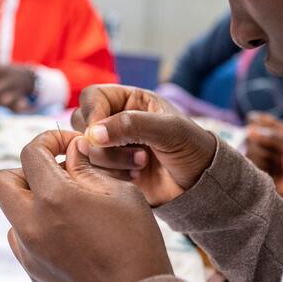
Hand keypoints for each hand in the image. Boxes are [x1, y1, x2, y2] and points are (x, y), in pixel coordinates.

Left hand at [0, 130, 173, 281]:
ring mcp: (28, 252)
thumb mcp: (121, 193)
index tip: (69, 146)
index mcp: (53, 199)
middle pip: (3, 181)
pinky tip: (68, 234)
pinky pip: (22, 238)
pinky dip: (37, 228)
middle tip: (58, 174)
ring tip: (69, 208)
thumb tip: (70, 153)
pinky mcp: (33, 272)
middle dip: (26, 170)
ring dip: (32, 201)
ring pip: (12, 211)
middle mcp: (31, 225)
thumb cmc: (136, 245)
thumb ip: (88, 168)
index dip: (49, 140)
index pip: (30, 153)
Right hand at [72, 85, 217, 206]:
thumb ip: (131, 125)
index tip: (102, 134)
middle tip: (136, 153)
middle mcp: (115, 120)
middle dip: (104, 142)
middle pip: (81, 124)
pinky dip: (110, 176)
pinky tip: (134, 178)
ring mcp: (111, 146)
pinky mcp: (109, 170)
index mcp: (129, 100)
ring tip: (141, 164)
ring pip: (84, 150)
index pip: (91, 97)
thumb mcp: (169, 130)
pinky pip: (91, 171)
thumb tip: (92, 134)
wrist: (201, 185)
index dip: (92, 113)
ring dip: (110, 161)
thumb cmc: (192, 148)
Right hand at [245, 113, 282, 203]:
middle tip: (278, 153)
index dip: (259, 125)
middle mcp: (263, 140)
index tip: (269, 132)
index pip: (255, 119)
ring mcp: (257, 154)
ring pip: (250, 149)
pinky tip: (271, 171)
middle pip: (250, 135)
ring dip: (266, 158)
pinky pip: (250, 163)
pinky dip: (262, 166)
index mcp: (273, 129)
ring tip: (277, 165)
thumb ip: (271, 136)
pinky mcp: (253, 167)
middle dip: (265, 144)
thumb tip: (249, 131)